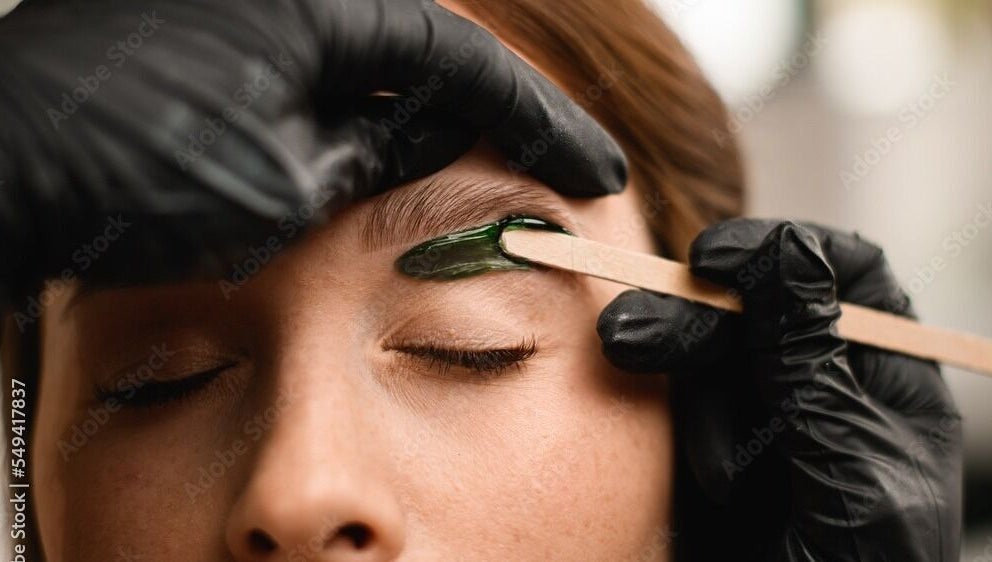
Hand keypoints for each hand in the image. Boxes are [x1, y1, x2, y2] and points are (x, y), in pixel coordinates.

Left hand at [0, 0, 625, 305]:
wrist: (2, 170)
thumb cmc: (129, 179)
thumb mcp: (290, 189)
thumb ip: (382, 153)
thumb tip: (441, 128)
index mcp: (315, 3)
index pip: (462, 63)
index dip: (541, 123)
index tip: (596, 169)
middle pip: (422, 46)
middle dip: (491, 111)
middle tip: (553, 165)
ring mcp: (249, 8)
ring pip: (370, 56)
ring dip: (422, 112)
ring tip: (474, 173)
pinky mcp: (217, 31)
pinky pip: (317, 62)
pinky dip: (360, 107)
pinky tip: (382, 152)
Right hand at [598, 219, 962, 560]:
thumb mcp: (848, 469)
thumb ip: (812, 363)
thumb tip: (789, 253)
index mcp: (882, 384)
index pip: (846, 278)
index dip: (786, 251)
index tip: (717, 258)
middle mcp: (819, 387)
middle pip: (757, 308)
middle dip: (694, 312)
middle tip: (629, 329)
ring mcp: (757, 417)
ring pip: (705, 349)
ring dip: (670, 357)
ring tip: (636, 371)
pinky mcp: (703, 446)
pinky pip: (674, 400)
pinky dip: (662, 408)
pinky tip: (685, 455)